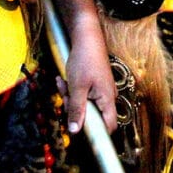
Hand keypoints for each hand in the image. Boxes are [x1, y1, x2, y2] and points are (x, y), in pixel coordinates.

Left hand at [58, 18, 116, 133]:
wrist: (87, 38)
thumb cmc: (85, 60)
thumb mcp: (76, 87)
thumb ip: (76, 110)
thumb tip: (74, 131)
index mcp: (107, 99)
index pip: (109, 126)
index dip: (97, 134)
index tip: (79, 132)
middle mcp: (108, 97)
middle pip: (92, 116)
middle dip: (75, 109)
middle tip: (64, 97)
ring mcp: (101, 90)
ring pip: (85, 104)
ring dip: (71, 98)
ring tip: (63, 84)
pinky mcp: (95, 85)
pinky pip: (84, 95)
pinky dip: (73, 90)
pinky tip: (64, 80)